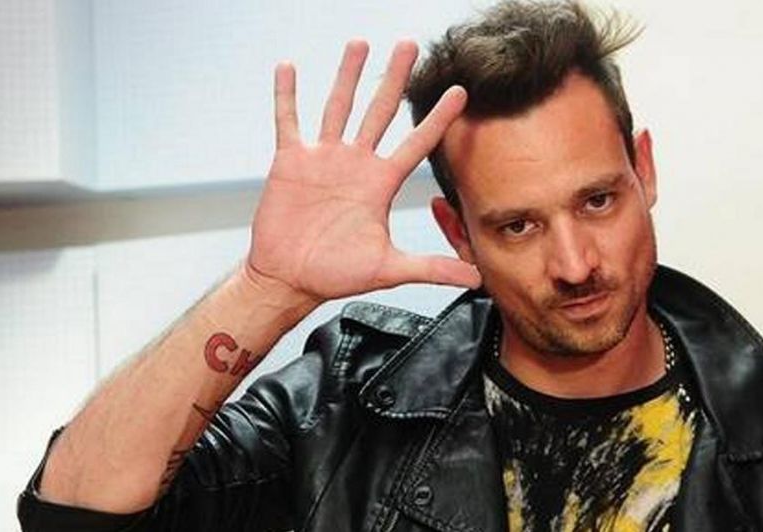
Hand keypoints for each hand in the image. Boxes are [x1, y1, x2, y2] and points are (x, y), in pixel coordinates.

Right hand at [246, 40, 480, 302]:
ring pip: (339, 107)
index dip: (439, 119)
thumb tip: (476, 279)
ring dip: (348, 75)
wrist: (290, 278)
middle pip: (380, 111)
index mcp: (380, 184)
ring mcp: (323, 158)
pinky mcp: (291, 161)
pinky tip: (288, 67)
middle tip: (410, 45)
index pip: (417, 143)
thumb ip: (432, 268)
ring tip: (361, 43)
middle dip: (395, 78)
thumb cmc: (337, 274)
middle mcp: (356, 164)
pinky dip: (287, 95)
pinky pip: (288, 121)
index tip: (460, 92)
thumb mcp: (389, 269)